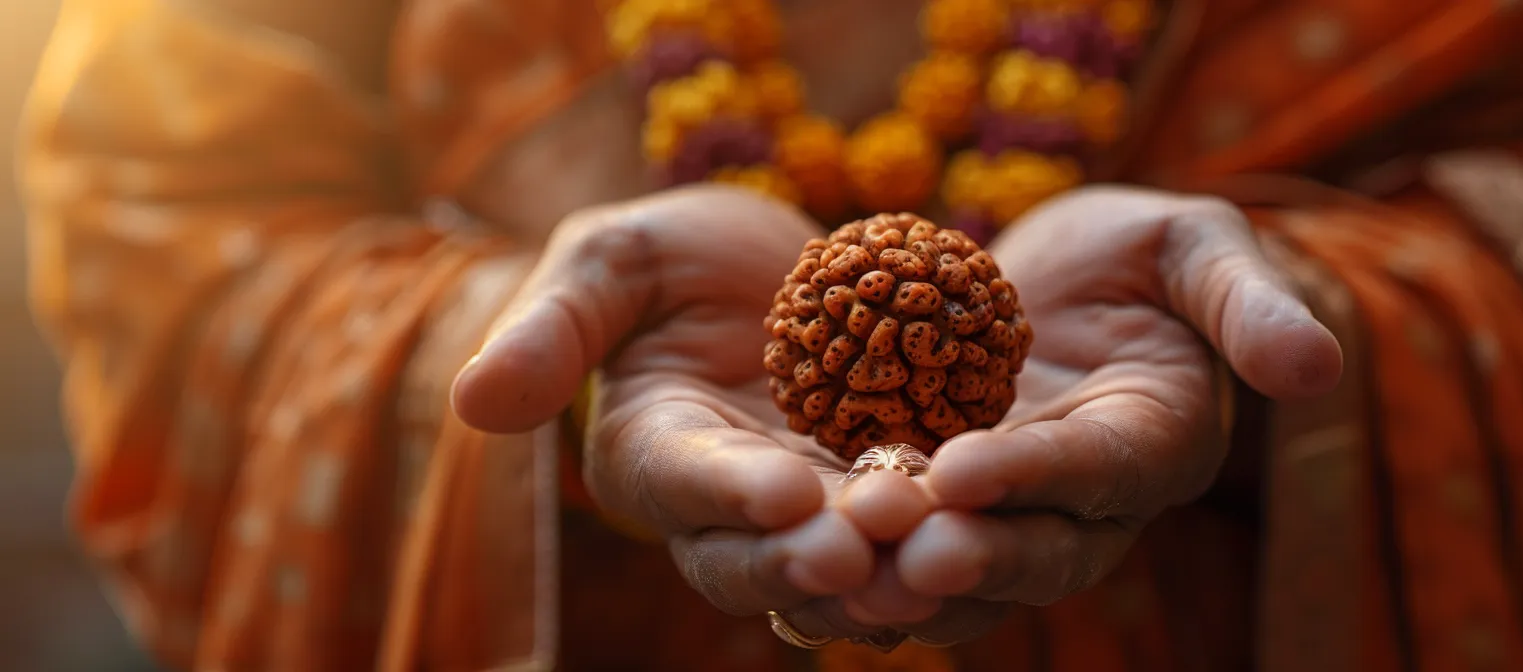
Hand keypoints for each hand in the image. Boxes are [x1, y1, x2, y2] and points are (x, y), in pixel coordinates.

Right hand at [450, 185, 931, 640]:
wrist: (784, 267)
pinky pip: (907, 540)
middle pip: (761, 556)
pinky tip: (990, 529)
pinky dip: (941, 540)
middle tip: (872, 547)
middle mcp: (726, 508)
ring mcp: (810, 514)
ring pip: (839, 568)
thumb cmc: (677, 258)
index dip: (730, 493)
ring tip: (939, 551)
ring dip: (885, 569)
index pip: (684, 485)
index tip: (785, 488)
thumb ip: (552, 329)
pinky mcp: (879, 504)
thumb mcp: (611, 261)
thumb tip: (472, 402)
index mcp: (651, 453)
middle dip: (813, 556)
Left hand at [841, 186, 1343, 643]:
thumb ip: (1249, 303)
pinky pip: (908, 550)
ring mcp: (1015, 516)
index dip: (1037, 475)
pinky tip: (789, 568)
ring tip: (831, 570)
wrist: (1071, 279)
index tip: (963, 469)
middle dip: (966, 553)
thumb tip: (1320, 366)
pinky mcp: (949, 511)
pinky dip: (858, 564)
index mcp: (1158, 440)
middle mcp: (1090, 503)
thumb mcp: (1201, 249)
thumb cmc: (1148, 253)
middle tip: (892, 552)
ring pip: (965, 569)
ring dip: (900, 577)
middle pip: (1034, 550)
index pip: (1100, 470)